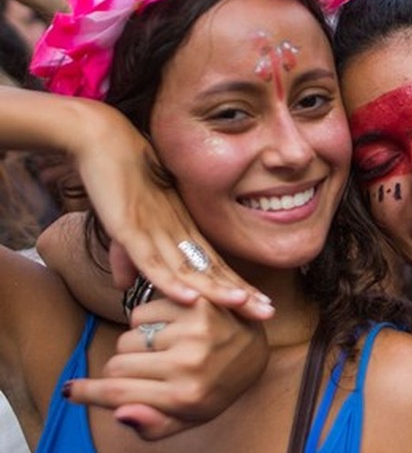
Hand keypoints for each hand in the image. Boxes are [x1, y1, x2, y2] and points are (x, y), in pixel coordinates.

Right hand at [64, 297, 268, 439]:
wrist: (253, 351)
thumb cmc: (215, 389)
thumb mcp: (189, 419)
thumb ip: (154, 426)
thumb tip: (119, 415)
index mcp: (186, 396)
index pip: (119, 393)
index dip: (88, 393)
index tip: (70, 391)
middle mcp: (190, 362)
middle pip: (117, 364)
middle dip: (121, 370)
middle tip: (144, 372)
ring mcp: (195, 330)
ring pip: (129, 336)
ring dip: (137, 345)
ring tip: (163, 351)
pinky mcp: (197, 303)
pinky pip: (143, 312)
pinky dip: (147, 322)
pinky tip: (170, 331)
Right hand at [68, 107, 273, 320]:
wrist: (103, 140)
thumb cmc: (118, 179)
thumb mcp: (126, 226)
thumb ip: (127, 258)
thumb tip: (124, 285)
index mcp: (181, 230)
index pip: (214, 266)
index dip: (236, 288)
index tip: (260, 307)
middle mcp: (176, 232)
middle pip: (212, 269)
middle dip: (239, 293)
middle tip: (268, 312)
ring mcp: (156, 230)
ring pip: (190, 268)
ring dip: (216, 289)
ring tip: (242, 305)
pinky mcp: (131, 228)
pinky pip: (153, 260)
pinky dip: (170, 281)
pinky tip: (190, 299)